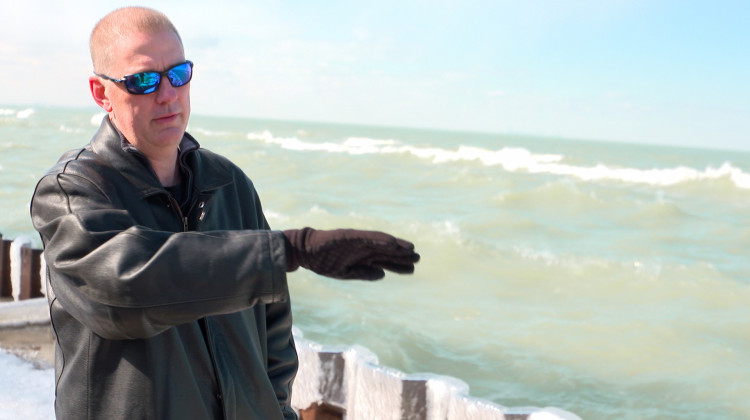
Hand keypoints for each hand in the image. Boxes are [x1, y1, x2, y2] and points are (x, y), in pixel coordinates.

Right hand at [282, 228, 419, 279]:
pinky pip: (367, 237)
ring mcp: (357, 241)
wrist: (305, 251)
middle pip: (386, 252)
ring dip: (395, 245)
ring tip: (410, 249)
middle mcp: (363, 248)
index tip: (412, 268)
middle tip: (418, 258)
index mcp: (362, 258)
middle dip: (401, 255)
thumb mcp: (346, 273)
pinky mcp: (349, 236)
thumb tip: (383, 274)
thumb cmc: (324, 261)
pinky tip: (391, 242)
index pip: (384, 261)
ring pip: (380, 243)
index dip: (398, 264)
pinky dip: (379, 239)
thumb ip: (364, 273)